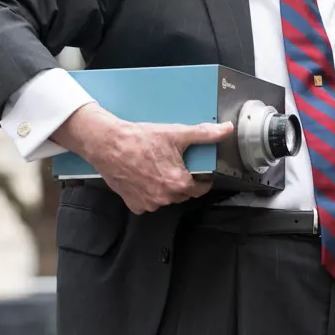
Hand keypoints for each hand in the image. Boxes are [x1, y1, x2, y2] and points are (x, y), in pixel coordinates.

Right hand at [54, 103, 233, 214]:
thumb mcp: (177, 134)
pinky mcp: (134, 204)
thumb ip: (205, 134)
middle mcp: (165, 198)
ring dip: (166, 188)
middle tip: (175, 164)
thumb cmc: (142, 139)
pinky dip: (149, 193)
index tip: (197, 171)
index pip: (201, 188)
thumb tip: (226, 130)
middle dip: (183, 181)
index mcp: (179, 183)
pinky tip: (144, 177)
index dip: (202, 179)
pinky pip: (148, 202)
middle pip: (183, 194)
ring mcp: (148, 203)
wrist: (108, 144)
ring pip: (166, 198)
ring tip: (157, 168)